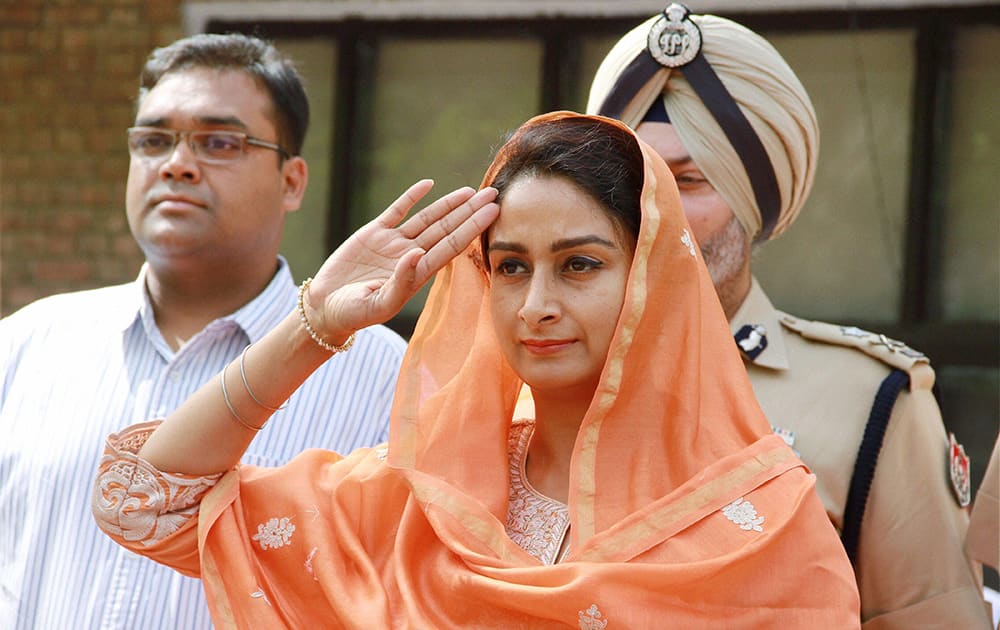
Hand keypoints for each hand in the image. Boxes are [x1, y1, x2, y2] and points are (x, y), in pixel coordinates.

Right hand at [304, 180, 498, 339]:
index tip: (492, 213)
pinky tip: (429, 185)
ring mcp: (393, 244)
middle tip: (493, 194)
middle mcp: (410, 256)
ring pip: (427, 219)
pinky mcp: (373, 234)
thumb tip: (418, 254)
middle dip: (469, 212)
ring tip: (470, 191)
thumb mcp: (378, 304)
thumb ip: (400, 282)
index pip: (451, 247)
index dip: (472, 228)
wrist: (325, 308)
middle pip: (446, 229)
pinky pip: (397, 211)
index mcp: (417, 274)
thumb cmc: (354, 313)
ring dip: (448, 205)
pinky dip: (412, 197)